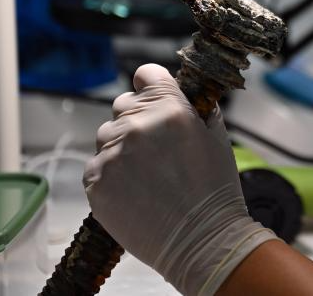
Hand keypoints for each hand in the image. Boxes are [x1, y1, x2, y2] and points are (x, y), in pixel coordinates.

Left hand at [84, 65, 276, 295]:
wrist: (200, 239)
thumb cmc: (215, 189)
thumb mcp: (217, 136)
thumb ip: (197, 108)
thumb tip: (183, 94)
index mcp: (169, 107)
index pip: (145, 73)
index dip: (152, 84)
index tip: (155, 96)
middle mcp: (135, 125)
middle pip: (122, 104)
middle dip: (137, 117)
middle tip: (156, 145)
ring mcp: (112, 154)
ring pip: (106, 135)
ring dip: (121, 146)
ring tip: (145, 172)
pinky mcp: (95, 181)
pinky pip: (96, 166)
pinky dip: (111, 174)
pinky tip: (134, 190)